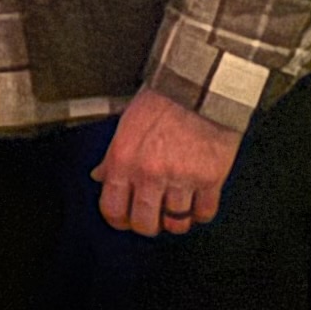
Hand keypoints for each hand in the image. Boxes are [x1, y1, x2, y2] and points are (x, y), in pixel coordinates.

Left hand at [92, 87, 241, 238]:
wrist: (200, 84)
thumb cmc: (164, 98)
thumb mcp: (126, 124)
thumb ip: (112, 156)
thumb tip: (100, 176)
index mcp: (124, 160)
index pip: (112, 209)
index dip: (118, 220)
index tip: (124, 219)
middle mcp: (150, 173)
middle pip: (145, 224)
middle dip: (147, 225)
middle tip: (152, 216)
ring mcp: (181, 178)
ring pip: (176, 223)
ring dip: (176, 220)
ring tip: (176, 208)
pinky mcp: (210, 179)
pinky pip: (204, 213)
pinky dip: (200, 213)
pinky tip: (197, 202)